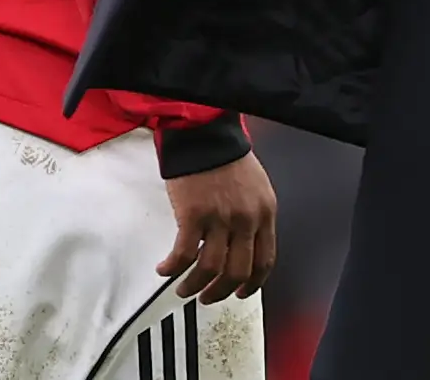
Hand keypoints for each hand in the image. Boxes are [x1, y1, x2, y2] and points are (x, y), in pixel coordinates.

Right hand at [158, 152, 275, 301]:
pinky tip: (165, 269)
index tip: (241, 292)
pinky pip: (183, 254)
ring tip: (183, 288)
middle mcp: (245, 220)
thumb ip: (252, 216)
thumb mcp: (255, 187)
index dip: (252, 284)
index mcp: (264, 213)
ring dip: (194, 286)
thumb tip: (241, 245)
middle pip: (238, 271)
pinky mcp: (192, 215)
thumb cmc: (226, 156)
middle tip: (208, 296)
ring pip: (210, 269)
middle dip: (221, 291)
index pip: (264, 261)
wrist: (204, 133)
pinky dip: (173, 268)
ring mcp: (219, 219)